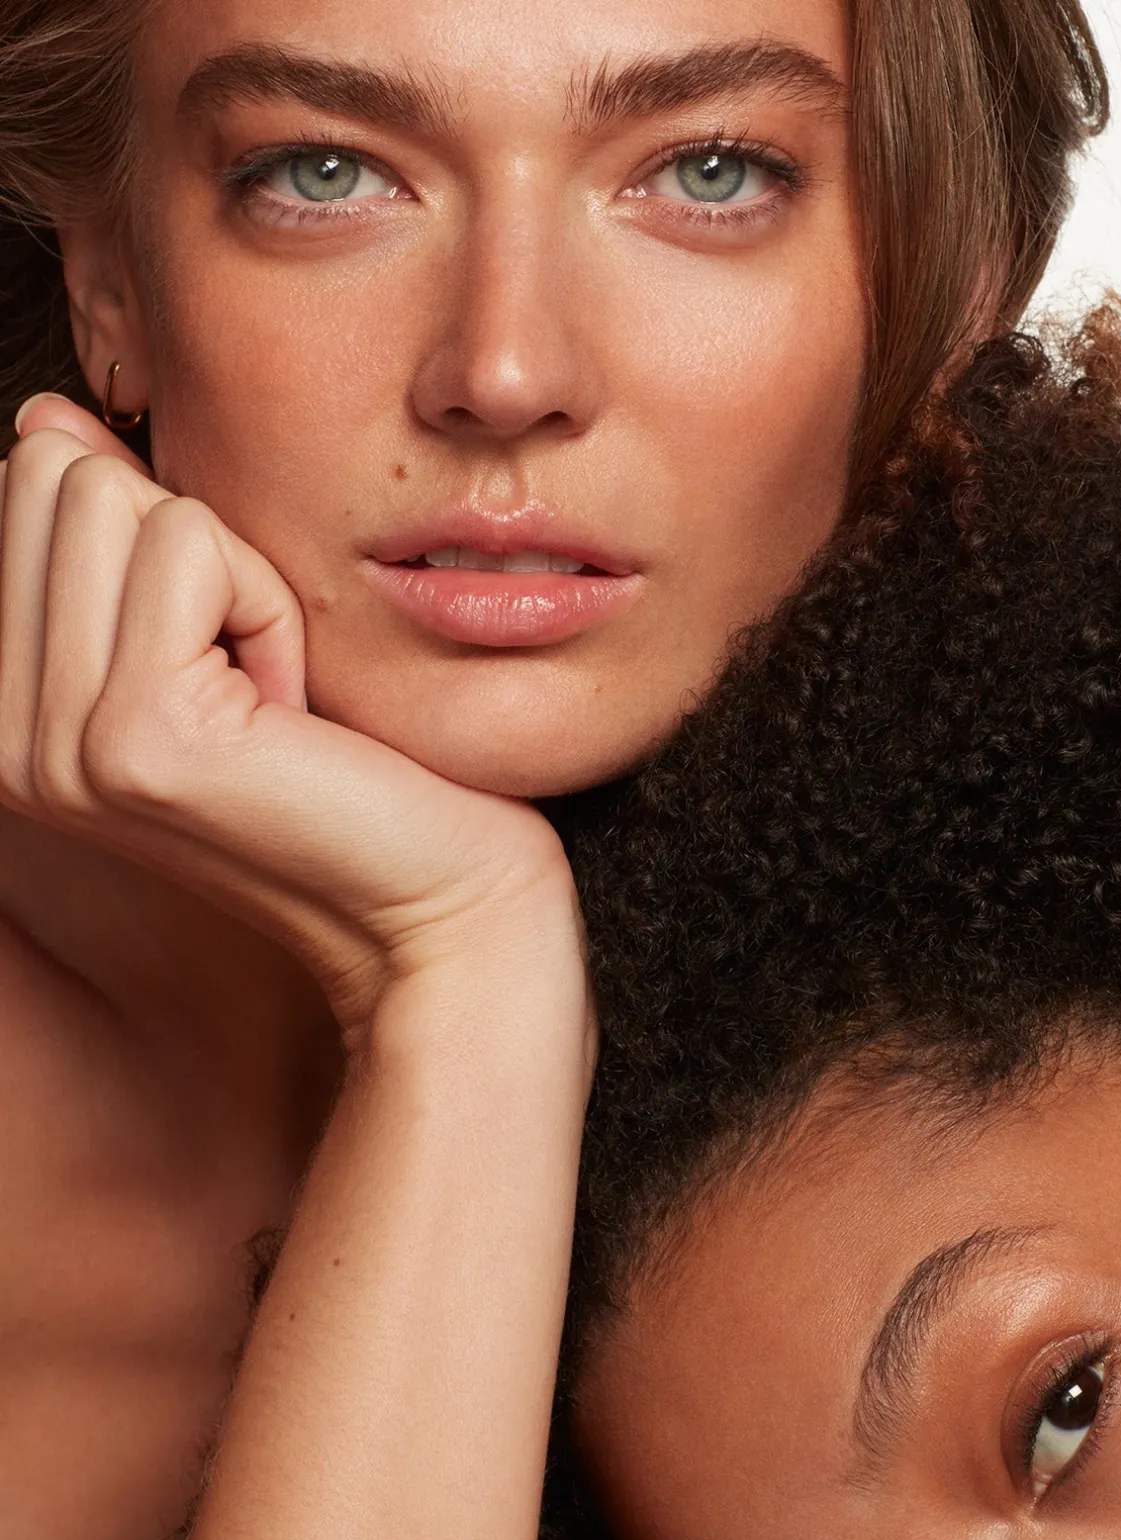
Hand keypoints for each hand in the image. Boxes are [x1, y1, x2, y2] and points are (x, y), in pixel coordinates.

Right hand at [2, 397, 581, 1040]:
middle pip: (59, 476)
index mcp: (1, 705)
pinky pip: (196, 551)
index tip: (222, 662)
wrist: (438, 904)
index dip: (164, 544)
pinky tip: (293, 711)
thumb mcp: (217, 635)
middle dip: (192, 551)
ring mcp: (52, 740)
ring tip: (274, 698)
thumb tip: (47, 415)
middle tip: (254, 678)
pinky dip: (270, 609)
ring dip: (236, 581)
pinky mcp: (138, 734)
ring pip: (120, 499)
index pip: (28, 483)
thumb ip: (119, 536)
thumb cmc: (354, 770)